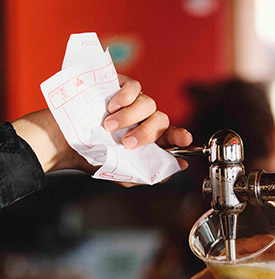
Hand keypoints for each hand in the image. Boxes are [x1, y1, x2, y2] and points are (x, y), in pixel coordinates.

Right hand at [12, 74, 191, 176]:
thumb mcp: (123, 172)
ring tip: (109, 127)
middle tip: (127, 143)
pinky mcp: (118, 86)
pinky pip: (133, 87)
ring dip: (131, 118)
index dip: (180, 136)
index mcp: (148, 139)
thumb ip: (149, 172)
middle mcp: (142, 119)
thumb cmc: (93, 157)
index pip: (172, 136)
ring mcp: (131, 102)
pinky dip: (126, 98)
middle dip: (147, 133)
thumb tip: (175, 167)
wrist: (65, 142)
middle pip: (161, 120)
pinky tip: (112, 108)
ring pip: (149, 104)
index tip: (185, 140)